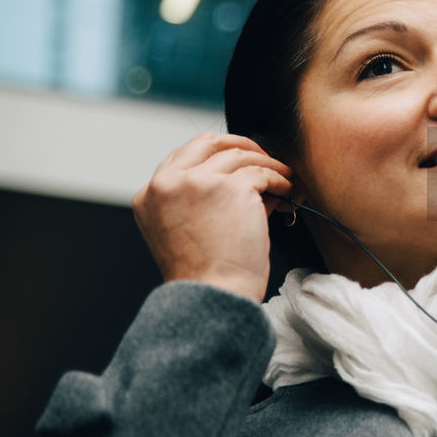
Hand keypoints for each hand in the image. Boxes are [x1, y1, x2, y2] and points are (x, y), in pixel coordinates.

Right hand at [132, 133, 291, 301]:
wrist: (214, 294)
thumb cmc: (204, 274)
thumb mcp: (182, 229)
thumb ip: (197, 199)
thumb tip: (241, 178)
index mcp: (150, 195)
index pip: (183, 156)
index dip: (216, 154)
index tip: (238, 160)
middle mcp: (168, 183)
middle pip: (207, 142)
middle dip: (241, 145)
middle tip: (263, 157)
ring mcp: (198, 182)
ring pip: (240, 156)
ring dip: (267, 164)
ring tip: (283, 178)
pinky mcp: (231, 187)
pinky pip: (262, 173)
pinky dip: (279, 179)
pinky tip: (286, 190)